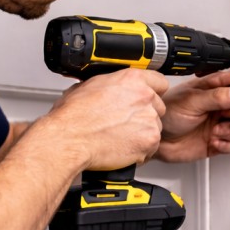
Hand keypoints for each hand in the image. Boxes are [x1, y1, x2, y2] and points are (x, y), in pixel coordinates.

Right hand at [46, 68, 168, 170]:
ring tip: (120, 136)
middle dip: (145, 115)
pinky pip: (151, 147)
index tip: (146, 99)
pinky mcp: (149, 140)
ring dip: (142, 133)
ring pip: (155, 127)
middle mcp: (144, 97)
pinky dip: (140, 150)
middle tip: (126, 122)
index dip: (152, 92)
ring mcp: (149, 119)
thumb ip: (109, 85)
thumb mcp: (89, 86)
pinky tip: (122, 147)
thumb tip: (107, 87)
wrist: (70, 139)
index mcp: (132, 79)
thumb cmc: (74, 116)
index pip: (159, 82)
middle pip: (158, 107)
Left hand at [155, 61, 229, 162]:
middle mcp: (217, 108)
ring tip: (218, 132)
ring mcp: (217, 125)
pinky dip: (227, 145)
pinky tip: (214, 141)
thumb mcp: (192, 101)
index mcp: (211, 91)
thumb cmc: (166, 114)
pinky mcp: (216, 143)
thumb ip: (216, 97)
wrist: (156, 139)